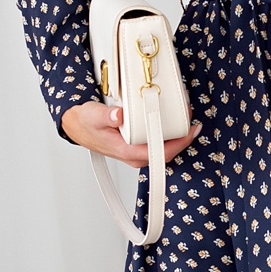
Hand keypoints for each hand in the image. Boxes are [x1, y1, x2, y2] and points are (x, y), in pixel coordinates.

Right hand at [61, 99, 200, 164]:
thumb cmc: (86, 123)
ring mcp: (136, 153)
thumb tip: (119, 116)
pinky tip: (174, 125)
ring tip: (186, 121)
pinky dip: (168, 136)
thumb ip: (107, 116)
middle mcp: (134, 155)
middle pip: (166, 153)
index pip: (159, 153)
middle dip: (182, 138)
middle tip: (192, 121)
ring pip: (163, 150)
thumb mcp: (94, 115)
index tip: (189, 131)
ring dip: (176, 137)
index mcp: (126, 151)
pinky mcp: (137, 147)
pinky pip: (158, 145)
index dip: (178, 144)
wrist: (78, 126)